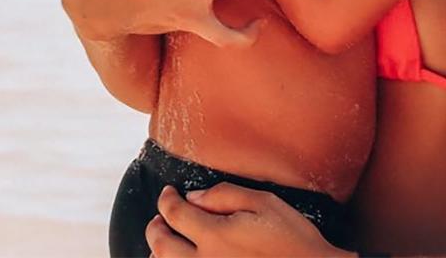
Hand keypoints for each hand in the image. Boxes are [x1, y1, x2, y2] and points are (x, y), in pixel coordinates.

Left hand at [146, 183, 350, 256]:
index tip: (168, 193)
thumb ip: (225, 195)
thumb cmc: (290, 239)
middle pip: (161, 246)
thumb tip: (193, 197)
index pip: (175, 213)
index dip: (166, 199)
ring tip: (165, 243)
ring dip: (159, 254)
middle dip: (154, 228)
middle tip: (157, 219)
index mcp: (215, 235)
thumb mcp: (264, 203)